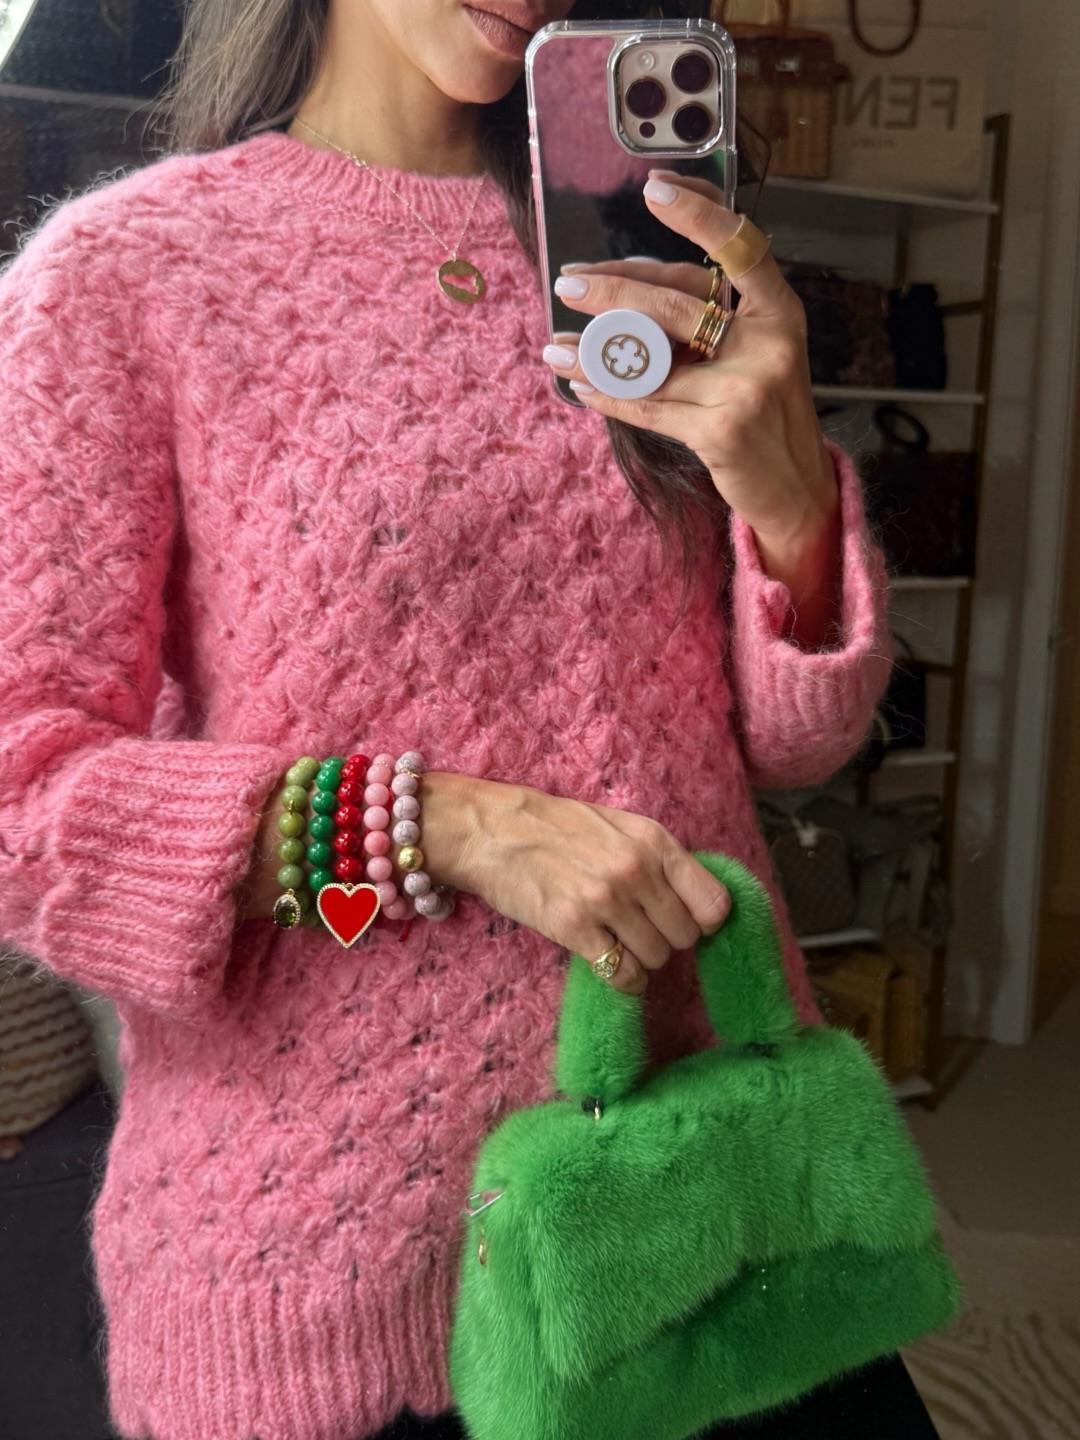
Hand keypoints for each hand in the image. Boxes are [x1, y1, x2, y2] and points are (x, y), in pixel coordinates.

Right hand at [419, 771, 729, 994]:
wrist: (493, 830)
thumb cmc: (556, 827)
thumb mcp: (619, 825)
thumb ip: (659, 858)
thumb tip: (700, 901)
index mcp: (653, 841)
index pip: (714, 903)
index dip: (703, 919)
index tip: (685, 921)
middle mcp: (636, 870)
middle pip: (685, 937)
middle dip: (667, 940)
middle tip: (641, 930)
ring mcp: (606, 901)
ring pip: (656, 958)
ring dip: (642, 959)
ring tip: (618, 942)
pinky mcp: (574, 929)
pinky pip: (622, 974)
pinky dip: (622, 979)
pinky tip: (608, 962)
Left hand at [543, 172, 838, 569]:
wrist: (794, 487)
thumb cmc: (764, 411)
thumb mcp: (754, 355)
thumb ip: (708, 322)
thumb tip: (627, 292)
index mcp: (779, 311)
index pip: (740, 246)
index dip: (698, 213)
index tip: (653, 188)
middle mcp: (767, 343)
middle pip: (674, 302)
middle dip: (612, 292)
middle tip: (568, 285)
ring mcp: (745, 388)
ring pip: (650, 360)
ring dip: (594, 352)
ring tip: (556, 346)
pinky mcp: (718, 431)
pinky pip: (648, 406)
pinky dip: (609, 395)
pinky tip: (581, 385)